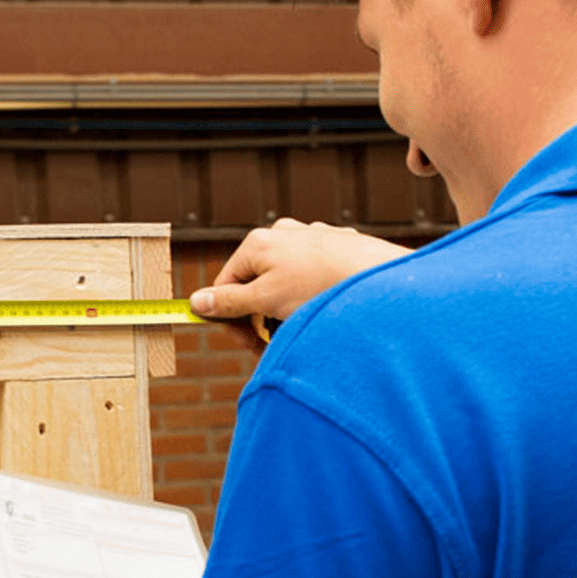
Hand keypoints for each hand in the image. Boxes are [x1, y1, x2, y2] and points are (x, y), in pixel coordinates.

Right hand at [191, 219, 410, 322]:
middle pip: (255, 281)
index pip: (226, 285)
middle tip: (275, 342)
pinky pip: (313, 275)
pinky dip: (313, 295)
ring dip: (286, 308)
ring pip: (285, 280)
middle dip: (261, 315)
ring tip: (304, 326)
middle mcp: (281, 233)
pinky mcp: (337, 245)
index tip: (249, 345)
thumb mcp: (266, 301)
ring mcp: (311, 237)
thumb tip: (197, 302)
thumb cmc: (321, 287)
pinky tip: (327, 309)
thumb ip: (229, 302)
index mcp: (257, 243)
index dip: (231, 319)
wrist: (378, 277)